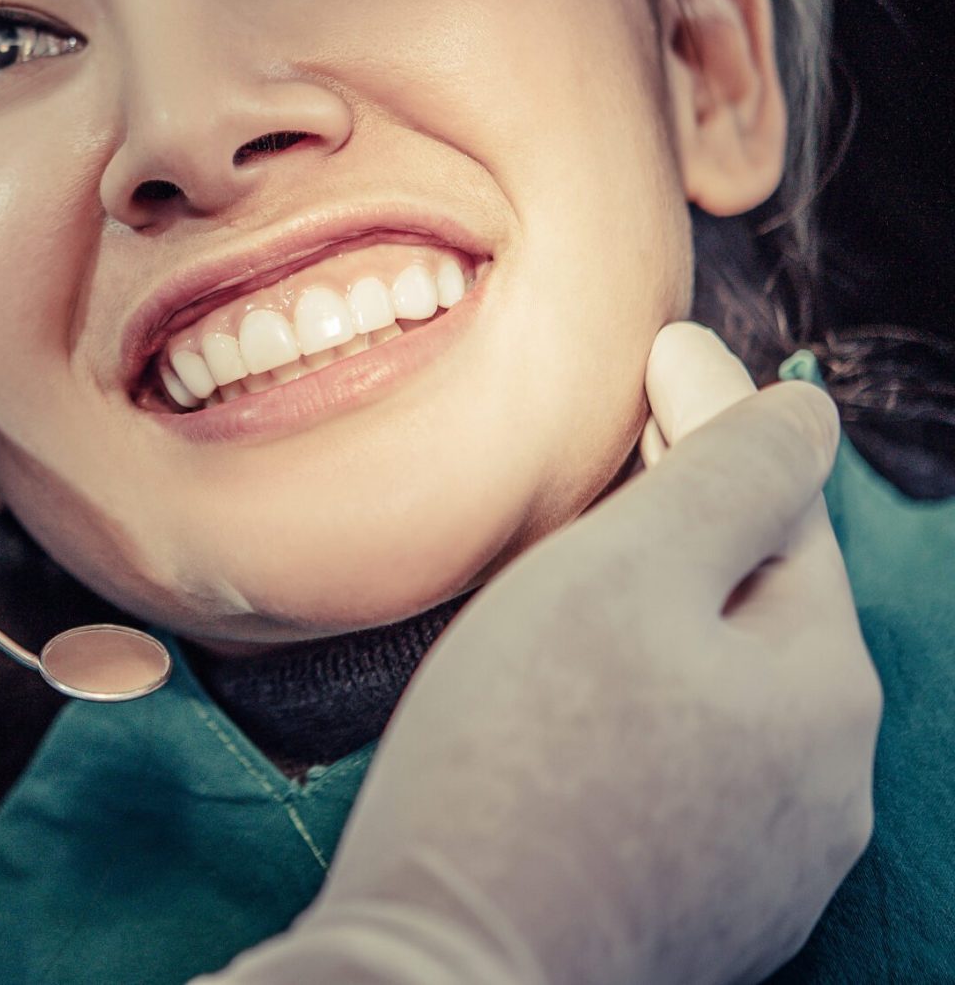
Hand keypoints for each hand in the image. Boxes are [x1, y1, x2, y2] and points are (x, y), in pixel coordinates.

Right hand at [200, 322, 877, 984]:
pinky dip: (639, 712)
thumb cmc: (523, 751)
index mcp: (823, 687)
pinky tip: (571, 704)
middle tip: (610, 450)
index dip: (713, 419)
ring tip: (579, 576)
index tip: (660, 349)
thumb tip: (801, 408)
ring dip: (664, 622)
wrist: (449, 960)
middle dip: (690, 522)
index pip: (782, 510)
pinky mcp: (692, 911)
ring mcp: (764, 861)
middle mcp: (823, 783)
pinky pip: (682, 770)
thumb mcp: (624, 571)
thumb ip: (722, 475)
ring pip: (718, 692)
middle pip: (755, 605)